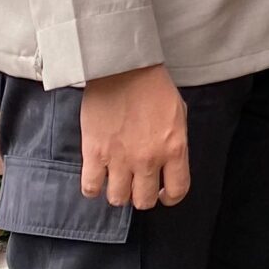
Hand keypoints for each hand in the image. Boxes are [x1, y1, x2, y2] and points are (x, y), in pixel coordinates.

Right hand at [79, 64, 188, 209]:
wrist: (122, 68)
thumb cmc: (152, 86)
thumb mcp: (178, 114)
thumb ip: (174, 144)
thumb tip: (169, 163)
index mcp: (174, 149)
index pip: (177, 190)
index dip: (170, 197)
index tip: (163, 193)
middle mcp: (148, 160)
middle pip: (144, 201)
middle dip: (142, 196)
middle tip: (137, 184)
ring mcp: (119, 159)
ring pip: (118, 199)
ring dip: (118, 192)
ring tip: (116, 180)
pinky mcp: (94, 153)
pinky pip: (91, 188)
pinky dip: (93, 187)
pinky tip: (97, 176)